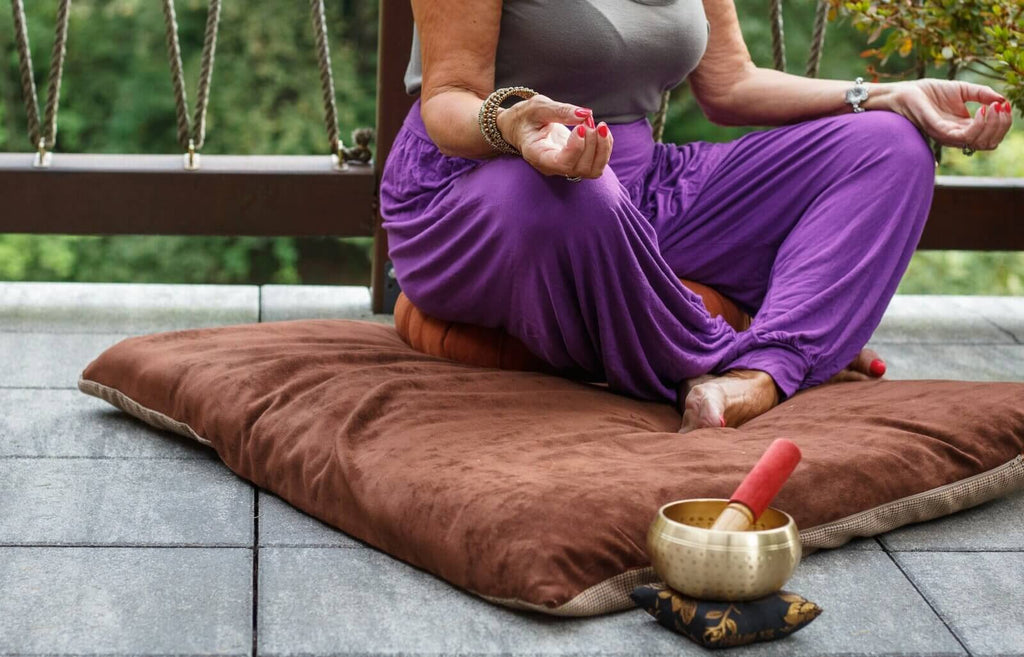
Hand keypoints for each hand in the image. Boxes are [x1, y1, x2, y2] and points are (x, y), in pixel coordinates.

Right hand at [495, 94, 612, 177]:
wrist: (522, 127)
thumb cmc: (526, 117)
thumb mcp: (538, 107)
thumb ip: (560, 110)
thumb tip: (586, 113)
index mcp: (537, 155)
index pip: (561, 163)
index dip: (576, 148)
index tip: (582, 126)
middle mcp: (552, 167)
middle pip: (580, 168)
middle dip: (592, 144)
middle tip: (588, 120)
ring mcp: (565, 168)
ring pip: (592, 170)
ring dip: (603, 148)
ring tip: (600, 126)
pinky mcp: (576, 164)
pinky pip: (597, 164)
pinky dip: (605, 148)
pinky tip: (601, 131)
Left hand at [883, 79, 1012, 151]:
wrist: (907, 92)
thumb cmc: (932, 92)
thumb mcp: (963, 90)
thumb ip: (982, 94)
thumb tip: (1002, 100)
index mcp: (964, 128)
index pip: (991, 136)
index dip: (1003, 124)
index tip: (1005, 106)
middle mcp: (957, 136)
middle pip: (989, 143)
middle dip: (1001, 126)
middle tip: (1001, 107)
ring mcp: (948, 135)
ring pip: (979, 142)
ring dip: (992, 125)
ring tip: (992, 107)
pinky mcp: (938, 131)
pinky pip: (963, 135)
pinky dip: (978, 123)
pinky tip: (981, 109)